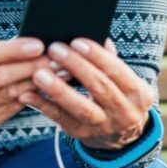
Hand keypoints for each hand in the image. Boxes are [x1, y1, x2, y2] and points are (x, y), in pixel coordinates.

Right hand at [0, 38, 54, 150]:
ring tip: (55, 74)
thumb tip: (9, 48)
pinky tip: (38, 92)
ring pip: (6, 97)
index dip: (12, 50)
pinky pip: (4, 113)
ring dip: (34, 84)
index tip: (36, 44)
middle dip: (31, 67)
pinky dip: (23, 101)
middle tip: (55, 59)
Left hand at [19, 38, 153, 150]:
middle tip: (54, 49)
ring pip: (80, 108)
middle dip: (76, 66)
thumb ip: (109, 58)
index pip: (117, 71)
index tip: (75, 41)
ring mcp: (103, 127)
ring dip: (58, 90)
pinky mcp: (81, 134)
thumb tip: (95, 33)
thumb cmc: (116, 92)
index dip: (96, 56)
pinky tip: (28, 94)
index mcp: (138, 94)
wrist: (120, 133)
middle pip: (99, 87)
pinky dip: (43, 106)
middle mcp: (125, 113)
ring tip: (39, 74)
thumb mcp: (122, 78)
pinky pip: (60, 119)